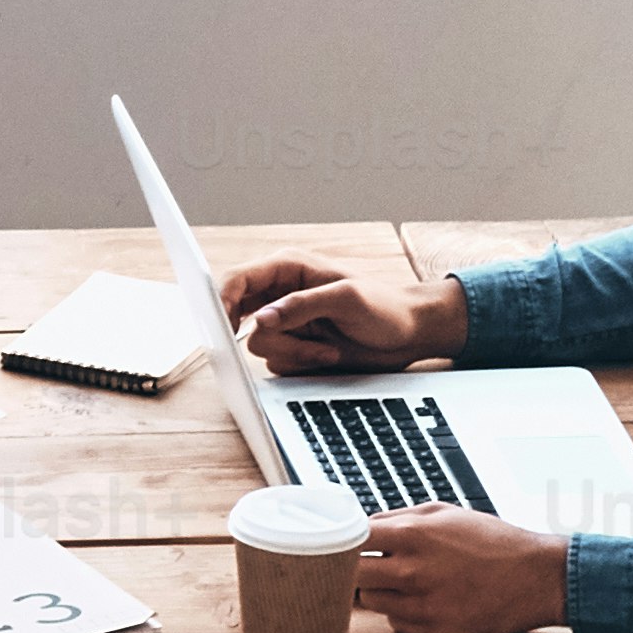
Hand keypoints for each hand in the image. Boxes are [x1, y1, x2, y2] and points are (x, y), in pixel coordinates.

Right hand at [221, 249, 469, 375]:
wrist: (409, 335)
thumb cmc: (386, 307)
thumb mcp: (346, 299)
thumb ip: (302, 305)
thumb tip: (262, 319)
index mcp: (288, 269)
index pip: (238, 280)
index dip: (223, 300)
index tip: (225, 324)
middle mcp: (280, 295)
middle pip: (239, 315)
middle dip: (265, 333)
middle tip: (283, 339)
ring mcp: (286, 323)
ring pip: (258, 345)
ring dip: (292, 352)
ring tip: (326, 348)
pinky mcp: (294, 347)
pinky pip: (275, 362)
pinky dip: (300, 363)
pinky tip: (327, 356)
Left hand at [354, 508, 574, 632]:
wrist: (537, 578)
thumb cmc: (490, 540)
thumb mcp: (442, 512)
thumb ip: (394, 518)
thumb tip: (354, 528)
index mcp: (413, 536)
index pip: (347, 540)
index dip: (340, 542)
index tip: (338, 544)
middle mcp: (413, 573)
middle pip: (348, 577)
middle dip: (351, 571)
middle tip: (363, 566)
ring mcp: (422, 608)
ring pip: (369, 603)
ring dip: (379, 592)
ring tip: (408, 581)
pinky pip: (395, 625)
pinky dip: (403, 614)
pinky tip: (428, 602)